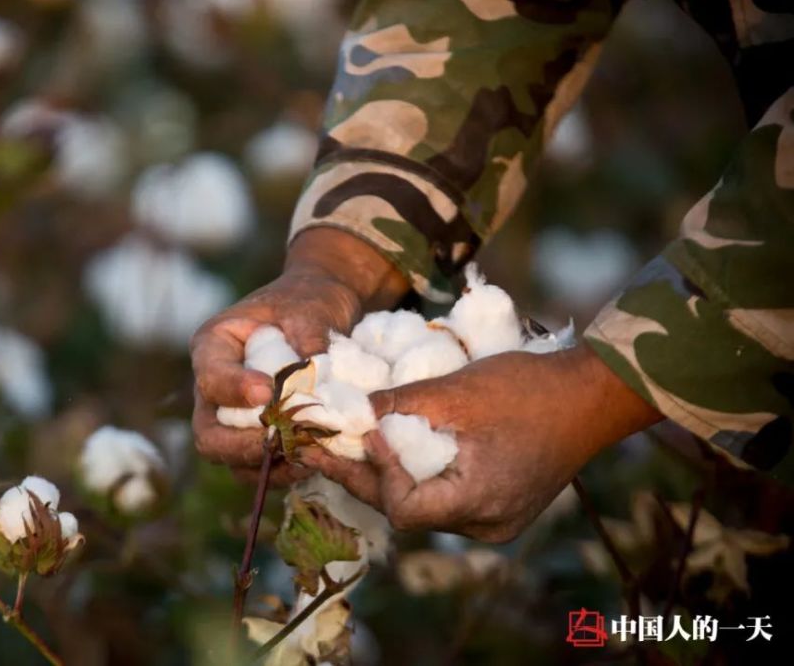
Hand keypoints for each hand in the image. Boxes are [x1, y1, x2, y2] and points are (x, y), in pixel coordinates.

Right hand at [190, 228, 407, 483]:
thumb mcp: (311, 307)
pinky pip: (259, 468)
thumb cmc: (310, 302)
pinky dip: (284, 471)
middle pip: (208, 434)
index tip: (267, 392)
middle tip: (282, 440)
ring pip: (231, 459)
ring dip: (267, 464)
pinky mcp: (257, 437)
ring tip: (305, 453)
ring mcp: (233, 417)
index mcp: (214, 345)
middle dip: (243, 444)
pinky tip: (314, 457)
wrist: (324, 313)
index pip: (210, 377)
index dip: (234, 390)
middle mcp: (215, 388)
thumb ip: (310, 335)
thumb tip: (315, 374)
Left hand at [300, 344, 662, 540]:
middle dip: (363, 476)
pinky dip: (419, 475)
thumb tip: (350, 413)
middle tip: (321, 448)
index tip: (356, 433)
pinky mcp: (502, 506)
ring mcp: (496, 520)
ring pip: (425, 506)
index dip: (374, 473)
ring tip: (350, 446)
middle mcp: (486, 524)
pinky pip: (447, 499)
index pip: (402, 508)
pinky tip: (396, 449)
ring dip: (388, 475)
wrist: (593, 394)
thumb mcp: (456, 391)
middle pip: (407, 511)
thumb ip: (399, 405)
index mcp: (478, 503)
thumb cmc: (528, 389)